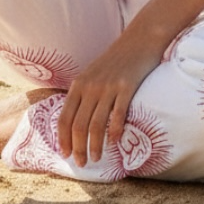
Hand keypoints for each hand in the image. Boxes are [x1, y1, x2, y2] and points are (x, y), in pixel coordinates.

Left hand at [58, 31, 164, 167]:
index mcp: (79, 84)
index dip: (63, 139)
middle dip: (78, 148)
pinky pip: (118, 114)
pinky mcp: (127, 86)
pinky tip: (114, 142)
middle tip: (82, 164)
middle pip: (79, 125)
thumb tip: (75, 122)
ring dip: (94, 146)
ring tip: (95, 158)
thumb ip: (83, 94)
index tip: (65, 155)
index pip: (65, 117)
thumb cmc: (115, 60)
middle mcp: (91, 86)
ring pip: (96, 124)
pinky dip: (114, 131)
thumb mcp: (92, 74)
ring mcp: (109, 86)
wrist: (139, 39)